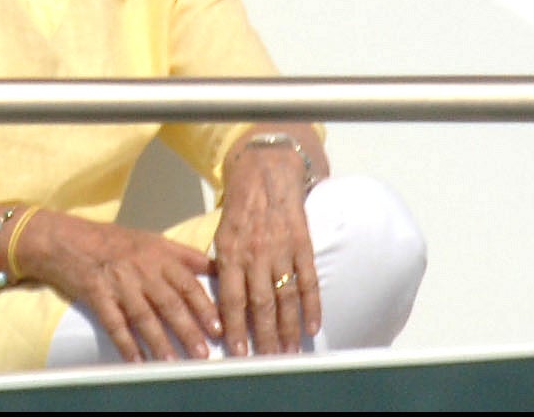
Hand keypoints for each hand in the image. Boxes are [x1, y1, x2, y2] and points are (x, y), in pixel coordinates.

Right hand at [18, 209, 220, 362]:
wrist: (67, 239)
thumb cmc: (112, 241)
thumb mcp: (152, 239)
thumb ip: (183, 255)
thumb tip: (215, 267)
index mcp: (158, 254)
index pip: (188, 283)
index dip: (205, 307)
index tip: (218, 327)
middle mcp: (141, 268)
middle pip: (170, 303)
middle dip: (189, 330)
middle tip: (202, 353)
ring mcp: (119, 283)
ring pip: (144, 316)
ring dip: (160, 341)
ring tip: (172, 362)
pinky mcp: (97, 295)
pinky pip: (114, 324)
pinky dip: (126, 344)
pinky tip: (136, 361)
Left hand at [210, 141, 320, 355]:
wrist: (266, 171)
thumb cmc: (241, 207)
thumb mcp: (221, 233)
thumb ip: (222, 267)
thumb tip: (220, 306)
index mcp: (230, 251)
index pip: (231, 298)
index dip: (235, 327)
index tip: (237, 352)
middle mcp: (255, 253)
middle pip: (260, 304)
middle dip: (264, 336)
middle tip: (268, 361)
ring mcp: (281, 249)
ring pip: (285, 297)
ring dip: (288, 328)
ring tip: (289, 352)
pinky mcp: (302, 244)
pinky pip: (308, 281)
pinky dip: (312, 306)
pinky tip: (312, 327)